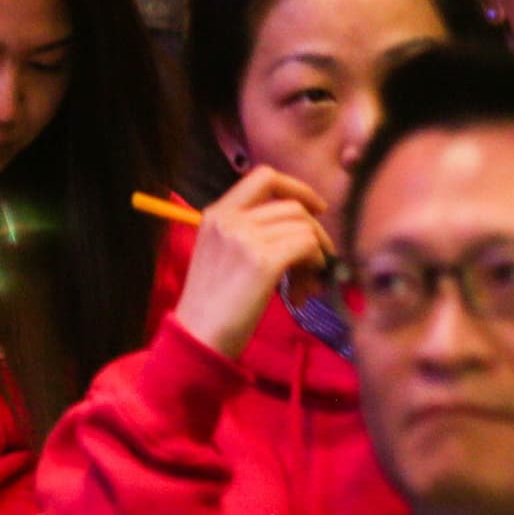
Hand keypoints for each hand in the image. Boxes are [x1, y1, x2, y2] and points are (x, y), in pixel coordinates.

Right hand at [171, 164, 337, 359]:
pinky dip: (315, 265)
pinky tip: (303, 291)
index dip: (297, 188)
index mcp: (216, 213)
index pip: (264, 177)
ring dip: (315, 256)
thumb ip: (249, 232)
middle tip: (313, 267)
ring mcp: (245, 238)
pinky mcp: (263, 262)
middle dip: (313, 233)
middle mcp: (230, 218)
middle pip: (292, 206)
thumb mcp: (220, 253)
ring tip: (305, 287)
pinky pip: (307, 247)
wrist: (198, 337)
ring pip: (304, 227)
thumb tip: (301, 231)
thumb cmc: (212, 304)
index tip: (315, 209)